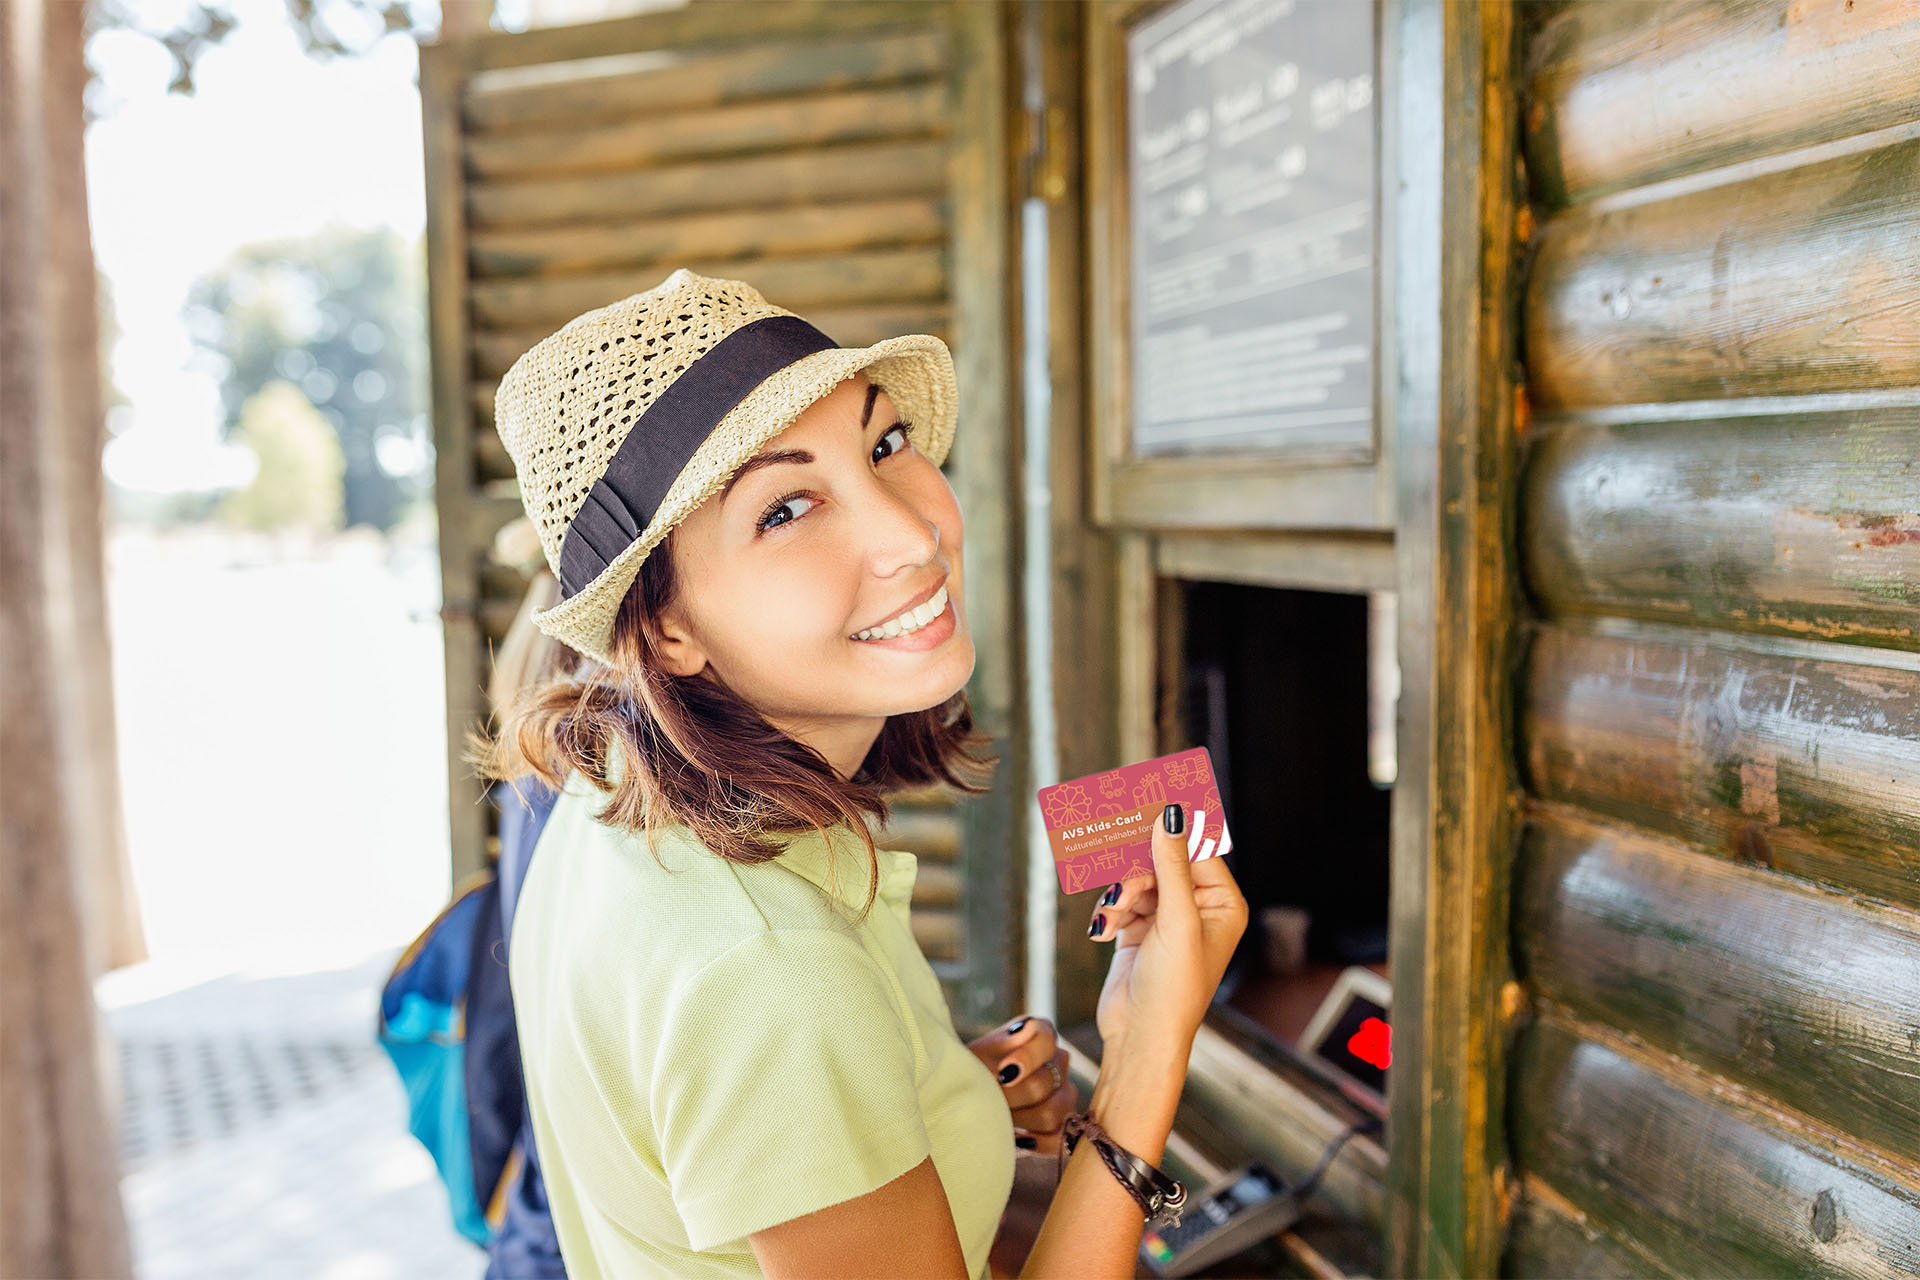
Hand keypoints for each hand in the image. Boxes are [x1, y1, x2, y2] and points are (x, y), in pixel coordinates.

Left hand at [964, 1015, 1078, 1154]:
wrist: (964, 1099)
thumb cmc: (970, 1072)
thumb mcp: (979, 1054)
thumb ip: (1003, 1044)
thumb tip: (1027, 1030)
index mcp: (1040, 1034)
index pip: (1047, 1041)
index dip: (1027, 1058)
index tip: (1002, 1072)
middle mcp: (1058, 1061)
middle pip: (1045, 1082)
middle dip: (1011, 1096)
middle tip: (988, 1100)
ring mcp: (1064, 1093)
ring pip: (1053, 1113)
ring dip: (1019, 1119)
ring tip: (997, 1116)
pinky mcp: (1063, 1124)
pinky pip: (1059, 1138)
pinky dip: (1036, 1142)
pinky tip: (1015, 1138)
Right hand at [1090, 803, 1246, 1056]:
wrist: (1139, 1037)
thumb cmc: (1173, 989)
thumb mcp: (1175, 921)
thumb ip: (1171, 864)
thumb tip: (1171, 813)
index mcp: (1222, 903)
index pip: (1195, 847)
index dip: (1166, 829)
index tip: (1138, 802)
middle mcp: (1197, 907)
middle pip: (1160, 859)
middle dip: (1135, 870)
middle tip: (1117, 862)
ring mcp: (1167, 917)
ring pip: (1135, 877)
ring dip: (1119, 894)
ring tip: (1112, 917)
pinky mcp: (1138, 929)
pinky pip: (1121, 899)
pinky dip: (1110, 911)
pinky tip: (1104, 930)